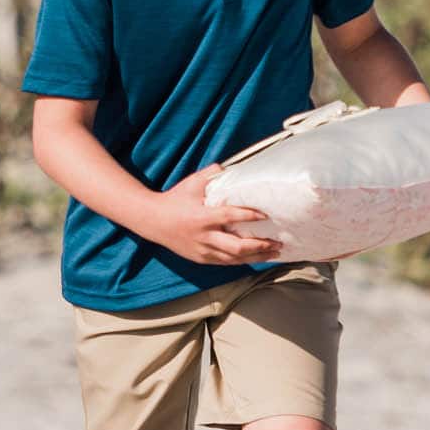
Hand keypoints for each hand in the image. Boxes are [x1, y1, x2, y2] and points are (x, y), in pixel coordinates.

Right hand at [146, 165, 280, 264]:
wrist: (152, 221)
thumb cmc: (174, 199)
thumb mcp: (191, 183)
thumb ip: (211, 174)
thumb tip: (231, 167)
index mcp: (202, 217)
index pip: (229, 217)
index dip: (249, 216)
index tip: (266, 215)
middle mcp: (204, 237)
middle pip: (236, 247)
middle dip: (259, 246)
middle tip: (278, 242)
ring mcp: (202, 250)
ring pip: (233, 258)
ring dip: (256, 257)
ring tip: (274, 252)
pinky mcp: (201, 258)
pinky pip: (226, 263)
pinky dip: (243, 261)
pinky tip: (257, 258)